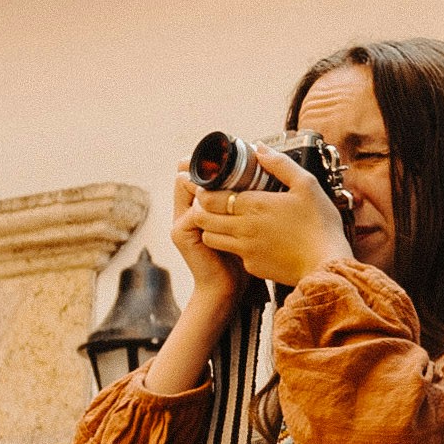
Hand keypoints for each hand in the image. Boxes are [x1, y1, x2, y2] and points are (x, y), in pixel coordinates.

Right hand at [157, 164, 251, 326]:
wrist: (227, 289)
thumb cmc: (240, 256)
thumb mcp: (243, 224)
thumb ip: (244, 200)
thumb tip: (263, 175)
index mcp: (198, 205)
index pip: (194, 173)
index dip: (209, 162)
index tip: (232, 154)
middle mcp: (184, 209)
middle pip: (185, 174)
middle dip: (206, 167)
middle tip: (230, 160)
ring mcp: (180, 220)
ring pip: (187, 186)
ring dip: (209, 181)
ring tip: (232, 175)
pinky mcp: (182, 232)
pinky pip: (194, 209)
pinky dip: (211, 203)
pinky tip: (232, 200)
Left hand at [179, 149, 354, 292]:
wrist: (327, 265)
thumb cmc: (320, 224)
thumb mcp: (307, 185)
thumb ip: (280, 164)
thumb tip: (260, 149)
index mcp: (254, 204)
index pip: (210, 197)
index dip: (204, 191)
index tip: (209, 186)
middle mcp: (243, 228)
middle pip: (203, 218)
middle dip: (202, 208)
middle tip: (211, 202)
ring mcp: (245, 249)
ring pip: (210, 237)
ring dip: (212, 227)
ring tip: (224, 220)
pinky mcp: (252, 266)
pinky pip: (232, 253)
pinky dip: (233, 245)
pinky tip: (247, 239)